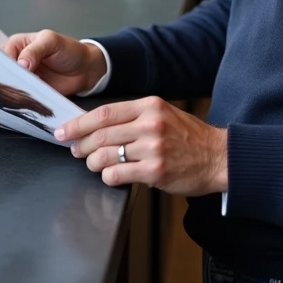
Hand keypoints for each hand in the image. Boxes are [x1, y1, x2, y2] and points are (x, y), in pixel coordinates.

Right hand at [3, 29, 106, 95]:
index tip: (3, 75)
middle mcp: (17, 61)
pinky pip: (23, 97)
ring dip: (13, 92)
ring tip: (12, 99)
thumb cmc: (69, 49)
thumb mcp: (51, 42)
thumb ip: (35, 50)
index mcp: (17, 45)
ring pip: (11, 86)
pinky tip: (20, 105)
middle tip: (6, 89)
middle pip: (4, 72)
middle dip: (5, 80)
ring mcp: (23, 78)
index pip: (2, 55)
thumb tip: (21, 64)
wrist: (86, 69)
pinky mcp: (31, 92)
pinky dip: (22, 101)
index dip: (1, 65)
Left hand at [58, 97, 226, 195]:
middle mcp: (150, 124)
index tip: (65, 130)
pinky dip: (108, 177)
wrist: (217, 157)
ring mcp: (152, 148)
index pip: (104, 113)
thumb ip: (134, 117)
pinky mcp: (155, 170)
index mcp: (150, 106)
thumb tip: (97, 125)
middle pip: (101, 134)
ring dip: (93, 163)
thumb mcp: (163, 114)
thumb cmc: (190, 138)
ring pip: (105, 155)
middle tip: (76, 150)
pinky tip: (112, 176)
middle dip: (81, 145)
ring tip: (94, 164)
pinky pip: (117, 174)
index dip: (79, 123)